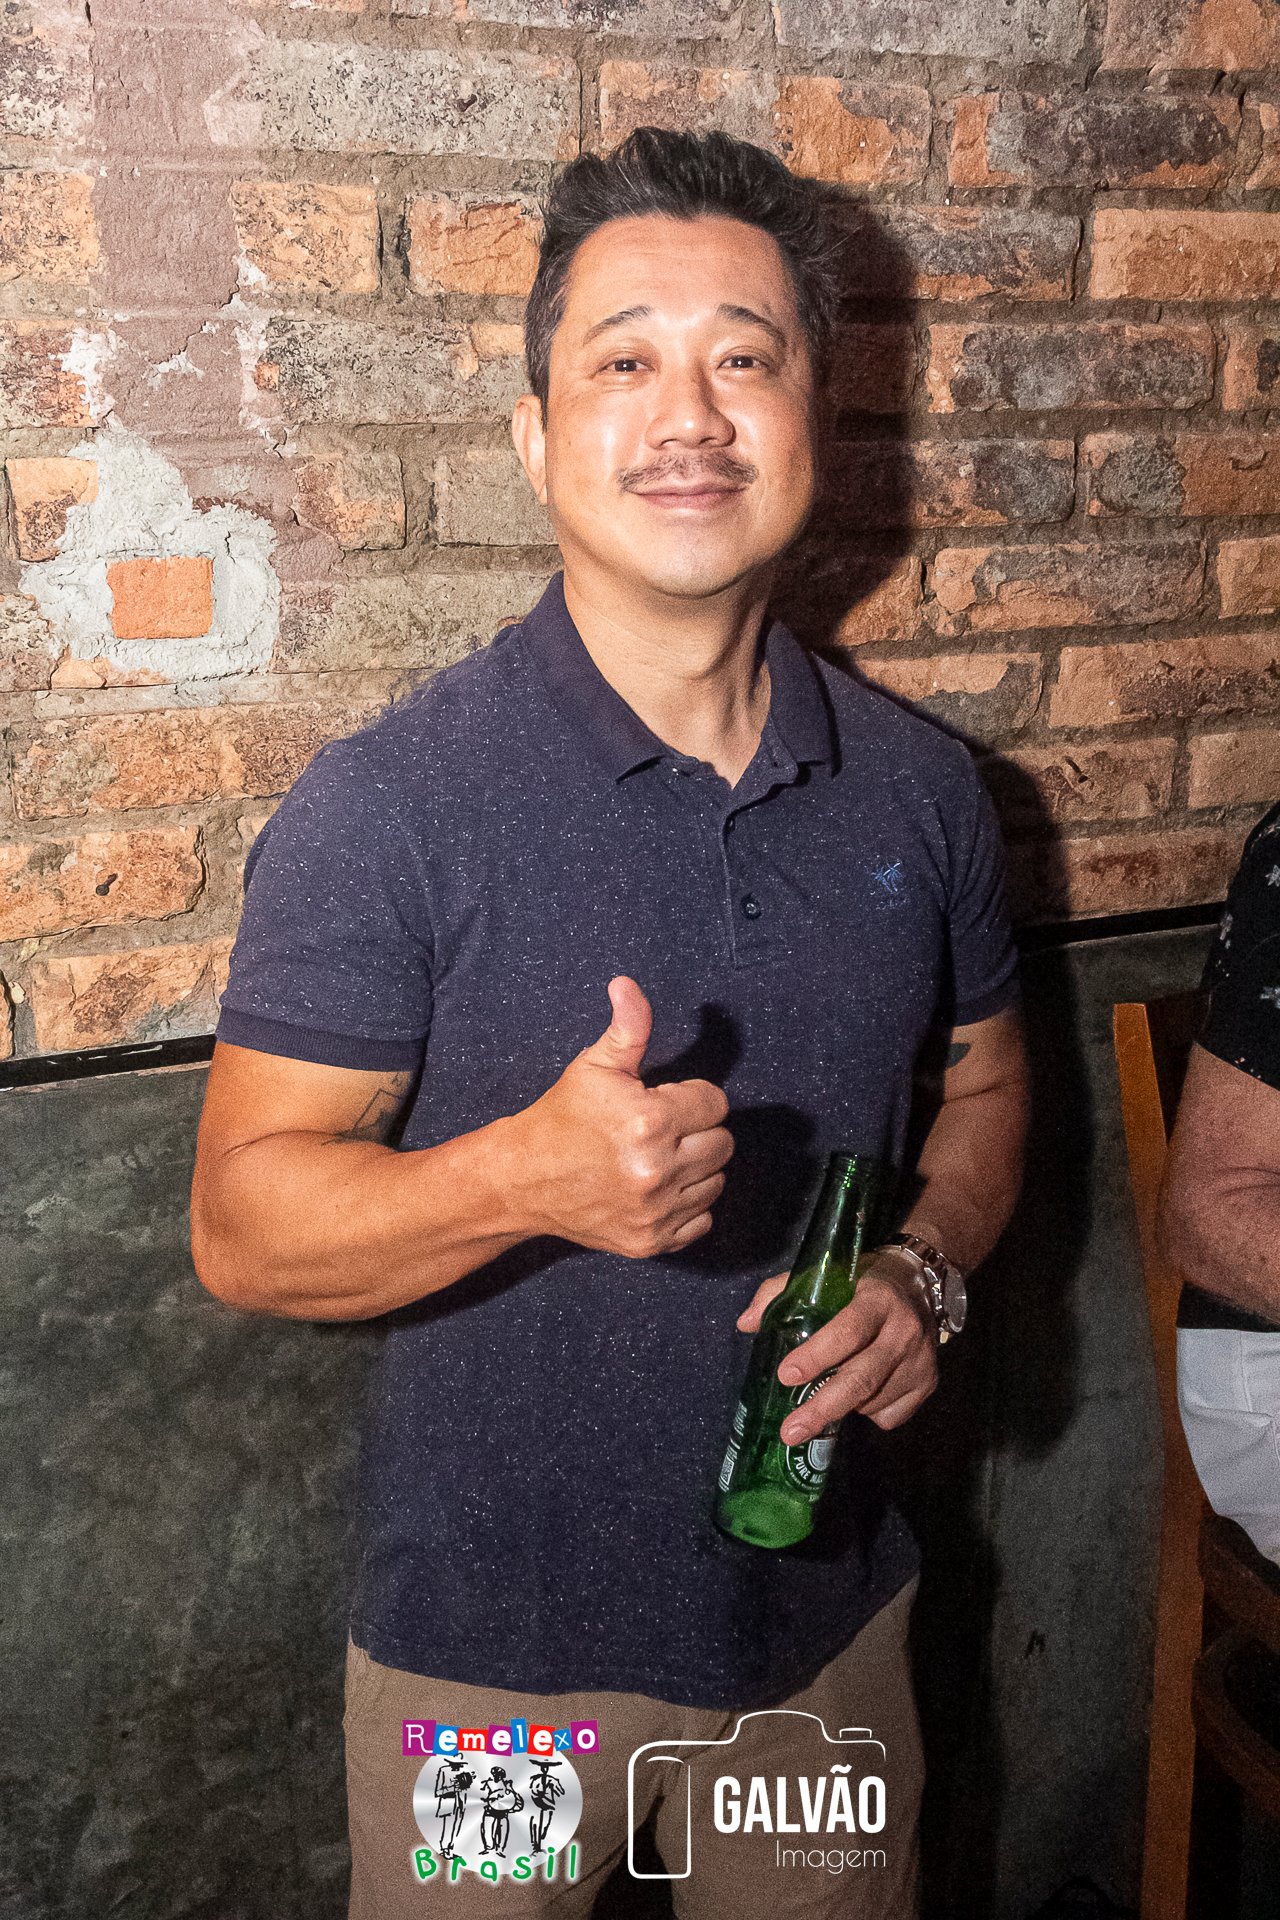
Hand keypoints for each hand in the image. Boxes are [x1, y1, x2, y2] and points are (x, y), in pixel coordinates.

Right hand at [502, 975, 733, 1257]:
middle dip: (697, 1131)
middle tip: (660, 1130)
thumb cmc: (561, 1118)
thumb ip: (627, 1027)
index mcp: (650, 1121)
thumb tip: (627, 985)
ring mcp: (655, 1210)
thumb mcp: (593, 1066)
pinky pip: (701, 1220)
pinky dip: (686, 1206)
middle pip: (723, 1143)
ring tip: (657, 1157)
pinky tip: (657, 1189)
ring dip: (695, 1168)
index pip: (716, 1103)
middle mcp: (657, 1169)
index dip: (691, 1097)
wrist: (522, 1180)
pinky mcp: (651, 1240)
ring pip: (716, 1181)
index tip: (663, 1102)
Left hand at [735, 1247, 938, 1435]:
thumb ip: (780, 1292)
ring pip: (872, 1402)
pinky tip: (863, 1390)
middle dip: (823, 1408)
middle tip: (790, 1431)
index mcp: (877, 1299)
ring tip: (831, 1388)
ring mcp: (921, 1361)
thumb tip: (745, 1324)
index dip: (816, 1355)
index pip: (848, 1330)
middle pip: (862, 1378)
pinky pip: (889, 1416)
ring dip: (843, 1405)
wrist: (920, 1283)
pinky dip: (868, 1412)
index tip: (785, 1375)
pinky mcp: (929, 1384)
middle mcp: (904, 1331)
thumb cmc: (860, 1281)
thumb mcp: (824, 1275)